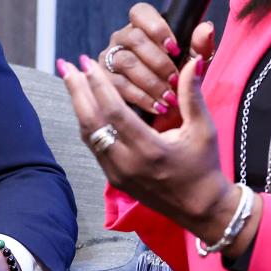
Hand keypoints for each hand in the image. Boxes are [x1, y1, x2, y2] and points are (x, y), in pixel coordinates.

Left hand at [60, 50, 254, 250]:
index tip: (88, 63)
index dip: (99, 85)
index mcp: (150, 150)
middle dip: (77, 91)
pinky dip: (87, 123)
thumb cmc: (204, 166)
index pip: (115, 112)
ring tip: (71, 80)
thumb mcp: (204, 129)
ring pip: (89, 135)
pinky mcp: (114, 179)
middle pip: (92, 123)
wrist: (200, 208)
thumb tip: (191, 62)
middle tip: (67, 66)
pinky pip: (94, 146)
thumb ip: (192, 95)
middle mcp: (128, 164)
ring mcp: (118, 174)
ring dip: (78, 106)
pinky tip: (84, 105)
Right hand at [100, 4, 216, 128]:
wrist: (169, 116)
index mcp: (142, 28)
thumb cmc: (180, 83)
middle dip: (158, 60)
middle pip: (134, 38)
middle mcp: (122, 39)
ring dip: (150, 81)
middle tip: (175, 79)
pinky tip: (157, 107)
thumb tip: (206, 28)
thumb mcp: (193, 66)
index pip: (140, 12)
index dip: (157, 28)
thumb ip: (200, 47)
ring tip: (169, 97)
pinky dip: (141, 97)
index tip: (175, 48)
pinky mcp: (104, 81)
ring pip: (125, 61)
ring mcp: (110, 58)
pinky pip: (118, 85)